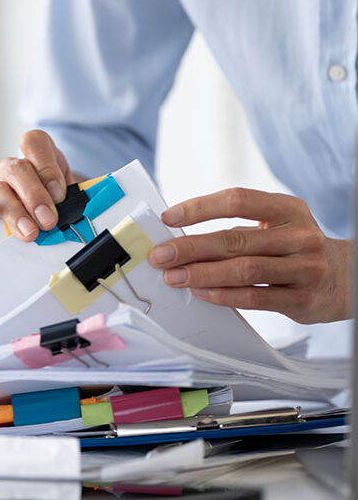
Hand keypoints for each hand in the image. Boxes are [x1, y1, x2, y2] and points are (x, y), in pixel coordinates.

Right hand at [0, 130, 77, 240]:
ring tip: (30, 233)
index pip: (34, 142)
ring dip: (15, 212)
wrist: (51, 216)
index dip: (46, 168)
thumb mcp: (72, 191)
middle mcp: (15, 167)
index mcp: (37, 153)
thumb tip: (76, 208)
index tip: (59, 195)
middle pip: (17, 169)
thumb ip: (73, 195)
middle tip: (48, 220)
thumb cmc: (61, 200)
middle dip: (34, 196)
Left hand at [148, 187, 351, 323]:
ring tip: (173, 276)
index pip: (238, 200)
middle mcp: (299, 236)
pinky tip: (200, 292)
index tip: (169, 217)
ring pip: (244, 270)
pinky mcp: (302, 300)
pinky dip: (223, 295)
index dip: (199, 208)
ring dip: (202, 273)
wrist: (347, 279)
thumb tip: (180, 238)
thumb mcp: (276, 227)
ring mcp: (304, 269)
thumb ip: (236, 229)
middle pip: (235, 238)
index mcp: (288, 210)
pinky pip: (255, 298)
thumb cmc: (295, 250)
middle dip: (190, 247)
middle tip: (160, 255)